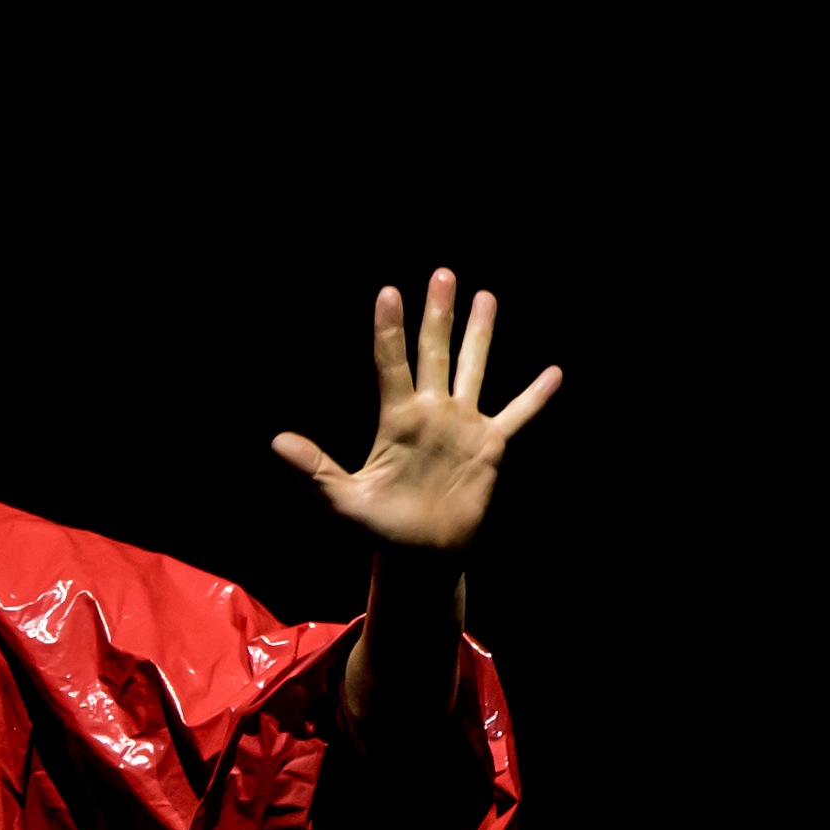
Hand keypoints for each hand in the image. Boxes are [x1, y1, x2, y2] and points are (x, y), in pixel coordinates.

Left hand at [271, 270, 560, 554]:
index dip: (390, 330)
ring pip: (472, 369)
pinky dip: (534, 396)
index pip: (391, 364)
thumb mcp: (342, 501)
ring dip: (479, 334)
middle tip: (443, 273)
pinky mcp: (489, 447)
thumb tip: (276, 442)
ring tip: (485, 296)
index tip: (388, 292)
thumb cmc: (379, 529)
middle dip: (438, 314)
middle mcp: (430, 413)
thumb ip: (314, 469)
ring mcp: (462, 426)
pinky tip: (553, 373)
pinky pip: (516, 415)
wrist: (421, 556)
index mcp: (397, 420)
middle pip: (435, 352)